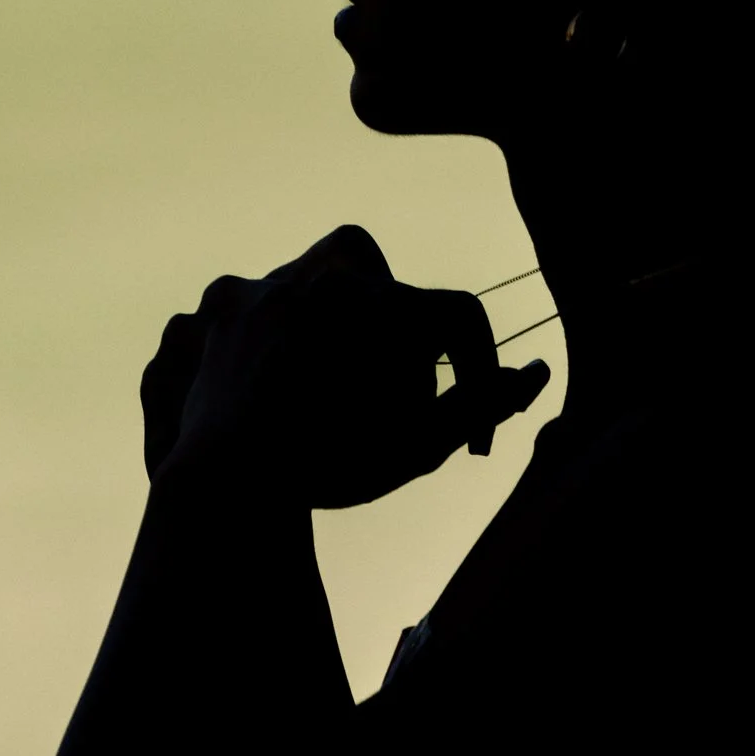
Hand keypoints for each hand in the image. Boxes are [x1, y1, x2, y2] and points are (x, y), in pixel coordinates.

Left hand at [140, 226, 550, 508]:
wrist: (225, 481)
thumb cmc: (334, 466)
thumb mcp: (420, 444)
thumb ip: (481, 401)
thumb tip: (536, 371)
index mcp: (391, 302)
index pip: (458, 318)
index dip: (474, 371)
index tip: (468, 431)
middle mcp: (330, 273)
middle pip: (385, 286)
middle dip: (394, 331)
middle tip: (383, 387)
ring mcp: (266, 283)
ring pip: (317, 287)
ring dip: (327, 329)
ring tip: (319, 390)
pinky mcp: (218, 303)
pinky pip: (253, 306)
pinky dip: (264, 338)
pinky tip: (265, 382)